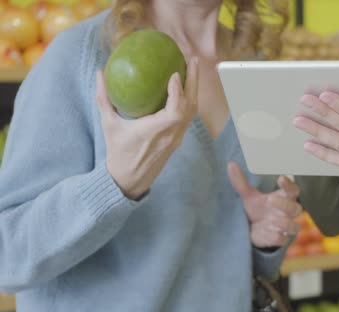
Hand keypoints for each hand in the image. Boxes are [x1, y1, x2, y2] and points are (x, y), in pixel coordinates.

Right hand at [96, 57, 199, 199]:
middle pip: (190, 107)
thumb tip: (99, 73)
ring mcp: (177, 138)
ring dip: (194, 89)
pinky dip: (189, 99)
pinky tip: (185, 86)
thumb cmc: (118, 152)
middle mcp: (171, 134)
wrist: (129, 179)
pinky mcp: (178, 139)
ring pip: (192, 112)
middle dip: (194, 82)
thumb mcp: (108, 124)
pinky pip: (188, 117)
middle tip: (193, 60)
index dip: (178, 92)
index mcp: (155, 131)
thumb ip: (104, 98)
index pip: (174, 111)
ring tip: (192, 69)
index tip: (175, 74)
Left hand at [227, 162, 301, 247]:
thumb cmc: (255, 209)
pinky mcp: (279, 240)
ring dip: (285, 223)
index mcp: (283, 198)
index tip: (280, 178)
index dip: (290, 185)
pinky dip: (276, 236)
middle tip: (270, 199)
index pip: (293, 191)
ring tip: (271, 219)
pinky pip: (282, 239)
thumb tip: (230, 164)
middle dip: (286, 204)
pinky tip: (265, 230)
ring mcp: (284, 227)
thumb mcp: (247, 196)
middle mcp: (287, 213)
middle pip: (297, 208)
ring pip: (294, 226)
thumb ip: (241, 182)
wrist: (251, 229)